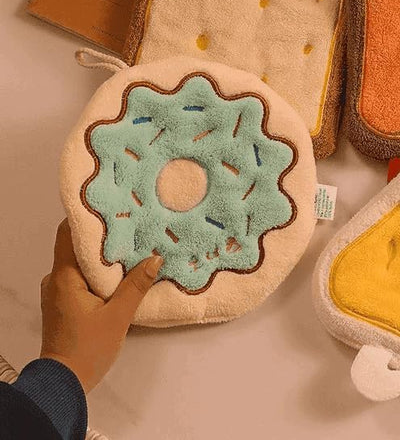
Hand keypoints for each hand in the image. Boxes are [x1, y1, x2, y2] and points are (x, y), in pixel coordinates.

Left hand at [39, 219, 162, 391]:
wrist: (63, 384)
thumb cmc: (88, 348)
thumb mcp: (118, 316)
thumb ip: (136, 286)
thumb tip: (155, 259)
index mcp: (65, 277)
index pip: (68, 234)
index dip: (86, 216)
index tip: (108, 204)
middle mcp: (56, 280)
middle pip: (74, 247)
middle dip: (100, 235)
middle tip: (127, 223)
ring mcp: (58, 292)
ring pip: (77, 263)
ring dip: (99, 255)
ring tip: (127, 245)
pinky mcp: (63, 304)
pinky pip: (78, 278)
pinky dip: (96, 271)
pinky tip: (118, 272)